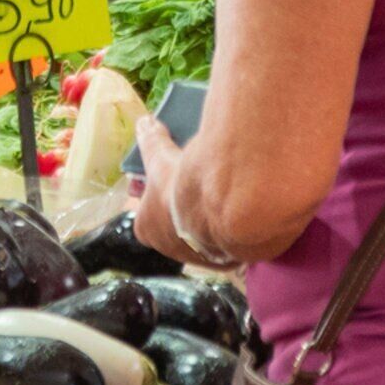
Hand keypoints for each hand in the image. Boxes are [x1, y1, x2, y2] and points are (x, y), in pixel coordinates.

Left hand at [131, 118, 216, 267]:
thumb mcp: (161, 158)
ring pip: (202, 240)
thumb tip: (143, 121)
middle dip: (186, 214)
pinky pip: (226, 247)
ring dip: (210, 227)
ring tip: (224, 202)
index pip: (148, 213)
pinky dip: (231, 235)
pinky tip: (241, 218)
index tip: (175, 184)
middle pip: (176, 227)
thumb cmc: (180, 186)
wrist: (218, 212)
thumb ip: (152, 141)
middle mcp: (167, 248)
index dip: (161, 198)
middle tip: (201, 192)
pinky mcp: (223, 263)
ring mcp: (195, 258)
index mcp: (146, 228)